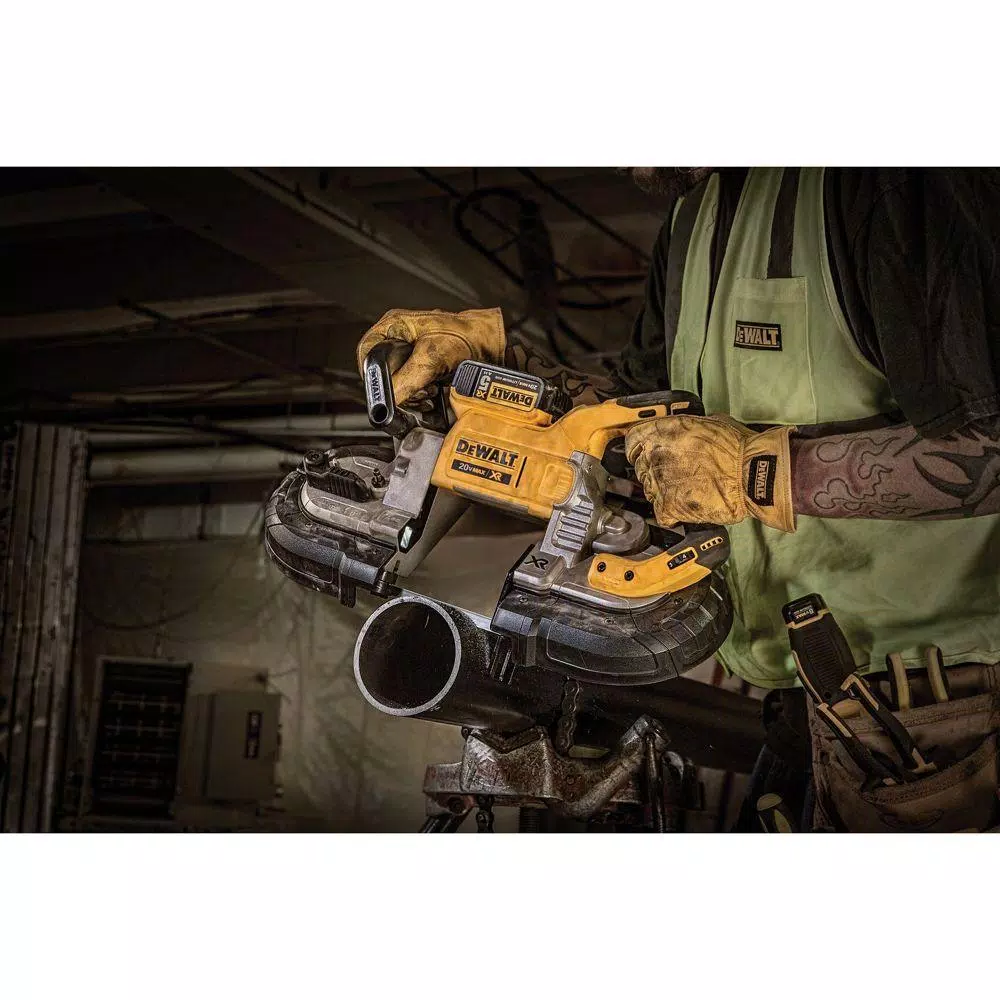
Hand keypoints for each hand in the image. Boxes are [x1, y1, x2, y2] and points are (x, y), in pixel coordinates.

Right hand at [356, 307, 505, 405]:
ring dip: (410, 393)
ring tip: (426, 392)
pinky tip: (432, 393)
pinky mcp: (424, 366)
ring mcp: (413, 352)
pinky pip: (412, 385)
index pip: (367, 352)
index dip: (372, 375)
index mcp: (396, 325)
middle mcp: (401, 337)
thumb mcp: (433, 357)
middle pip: (383, 371)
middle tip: (411, 393)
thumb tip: (390, 401)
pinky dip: (420, 393)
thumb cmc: (469, 336)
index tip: (382, 392)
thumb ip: (408, 380)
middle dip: (396, 387)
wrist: (494, 346)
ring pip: (397, 381)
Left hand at [624, 414, 796, 532]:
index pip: (632, 441)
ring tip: (686, 491)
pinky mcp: (668, 506)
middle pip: (641, 468)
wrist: (752, 474)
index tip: (646, 454)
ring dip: (663, 492)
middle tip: (676, 475)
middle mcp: (655, 455)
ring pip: (649, 491)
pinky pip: (660, 513)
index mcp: (663, 431)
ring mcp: (659, 482)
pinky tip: (683, 508)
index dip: (639, 448)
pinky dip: (671, 514)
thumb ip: (691, 428)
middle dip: (655, 471)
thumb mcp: (712, 422)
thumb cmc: (739, 448)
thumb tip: (691, 431)